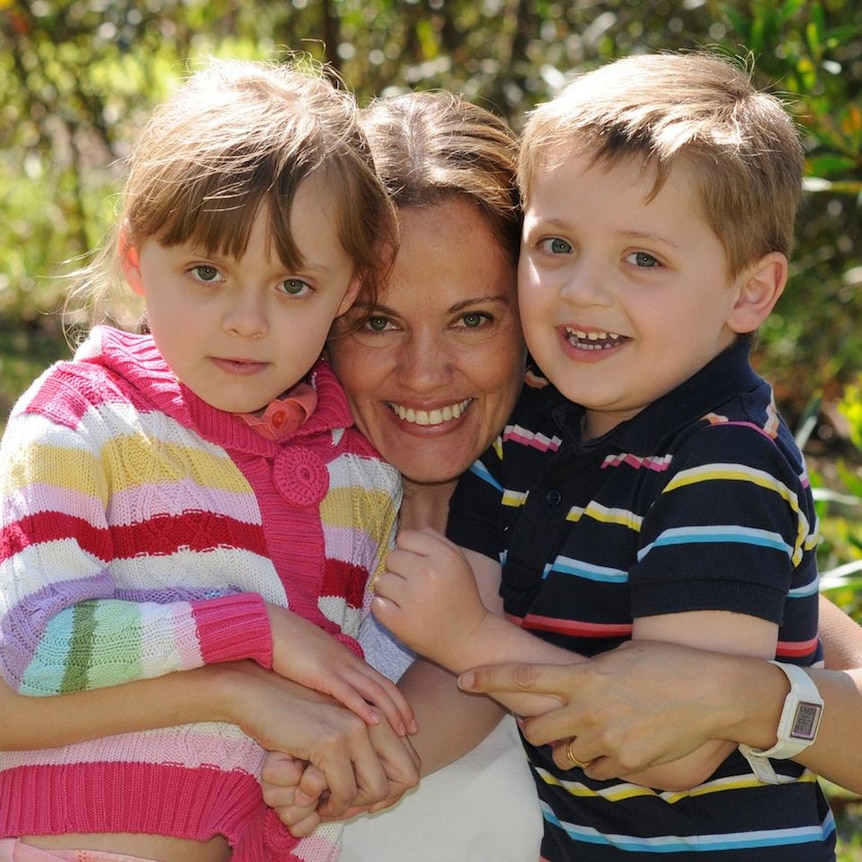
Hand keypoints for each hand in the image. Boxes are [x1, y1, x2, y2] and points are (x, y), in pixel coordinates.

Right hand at [261, 704, 420, 830]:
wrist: (259, 693)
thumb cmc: (295, 711)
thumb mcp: (336, 722)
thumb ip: (358, 739)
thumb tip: (378, 774)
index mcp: (379, 713)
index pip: (410, 760)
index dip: (396, 787)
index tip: (370, 800)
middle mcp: (374, 719)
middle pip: (402, 777)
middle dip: (379, 800)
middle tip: (352, 808)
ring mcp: (354, 729)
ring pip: (376, 787)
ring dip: (355, 806)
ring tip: (334, 808)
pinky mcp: (330, 743)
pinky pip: (345, 791)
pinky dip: (334, 805)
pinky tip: (319, 803)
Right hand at [266, 604, 416, 734]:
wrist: (269, 627)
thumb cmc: (286, 646)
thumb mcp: (314, 663)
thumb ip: (327, 676)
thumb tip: (332, 698)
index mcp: (347, 659)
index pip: (381, 681)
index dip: (397, 701)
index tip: (408, 720)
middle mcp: (348, 662)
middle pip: (384, 686)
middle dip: (401, 709)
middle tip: (415, 730)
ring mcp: (337, 667)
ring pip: (373, 690)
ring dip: (391, 711)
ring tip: (404, 731)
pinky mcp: (321, 673)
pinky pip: (347, 692)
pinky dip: (362, 707)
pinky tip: (374, 721)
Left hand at [372, 528, 489, 669]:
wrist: (468, 638)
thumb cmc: (462, 597)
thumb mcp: (459, 562)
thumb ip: (436, 541)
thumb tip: (410, 532)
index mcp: (444, 557)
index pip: (405, 538)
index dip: (409, 551)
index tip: (418, 564)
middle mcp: (428, 574)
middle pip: (391, 558)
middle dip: (399, 570)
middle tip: (413, 585)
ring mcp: (413, 599)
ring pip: (381, 581)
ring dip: (390, 590)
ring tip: (406, 599)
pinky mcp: (401, 622)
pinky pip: (376, 605)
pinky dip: (384, 609)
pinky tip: (399, 612)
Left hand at [459, 641, 736, 779]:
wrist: (714, 693)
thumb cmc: (669, 664)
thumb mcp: (620, 657)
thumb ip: (588, 674)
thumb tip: (572, 685)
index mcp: (584, 678)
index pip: (523, 678)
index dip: (489, 679)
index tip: (463, 678)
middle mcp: (589, 711)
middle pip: (537, 729)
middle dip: (534, 729)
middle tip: (542, 723)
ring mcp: (608, 740)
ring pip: (565, 755)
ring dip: (568, 747)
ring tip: (589, 732)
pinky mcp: (628, 763)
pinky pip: (597, 770)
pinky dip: (598, 761)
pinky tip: (616, 744)